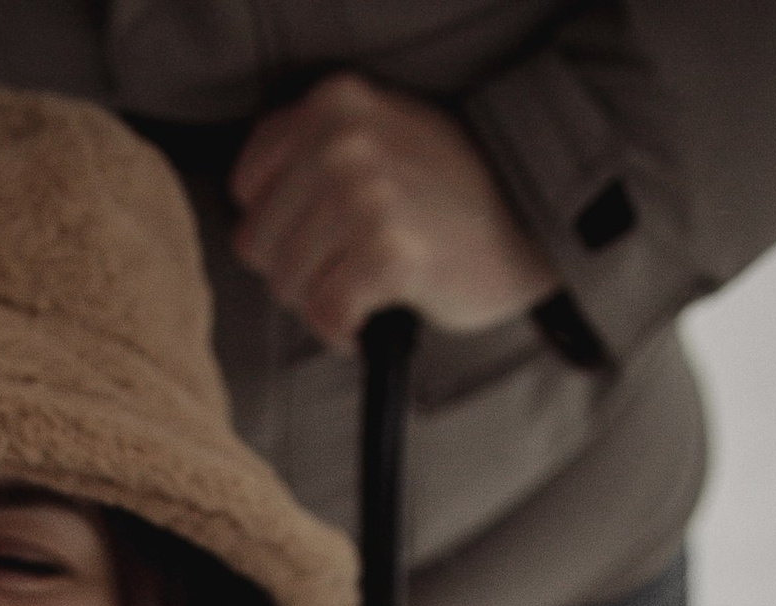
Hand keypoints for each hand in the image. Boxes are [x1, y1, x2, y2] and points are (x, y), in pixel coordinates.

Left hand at [229, 75, 553, 351]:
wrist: (527, 220)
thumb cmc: (444, 194)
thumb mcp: (375, 137)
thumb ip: (310, 155)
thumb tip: (249, 214)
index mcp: (331, 104)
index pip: (247, 187)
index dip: (277, 227)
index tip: (316, 240)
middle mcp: (342, 141)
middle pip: (259, 243)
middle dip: (293, 272)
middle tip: (340, 273)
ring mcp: (365, 195)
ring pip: (288, 284)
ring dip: (319, 304)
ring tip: (359, 293)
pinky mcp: (389, 253)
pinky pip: (326, 315)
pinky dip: (340, 332)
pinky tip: (366, 321)